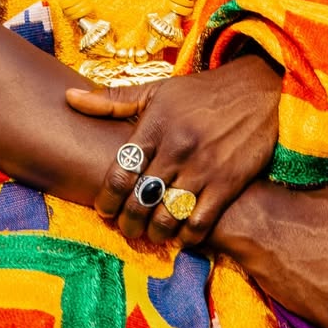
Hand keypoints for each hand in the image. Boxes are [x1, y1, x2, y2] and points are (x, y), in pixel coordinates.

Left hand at [66, 54, 281, 245]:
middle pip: (140, 199)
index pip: (120, 171)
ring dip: (154, 232)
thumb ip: (113, 100)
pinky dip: (186, 237)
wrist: (258, 90)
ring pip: (167, 216)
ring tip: (151, 233)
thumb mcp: (158, 90)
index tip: (104, 209)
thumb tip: (69, 99)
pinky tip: (181, 236)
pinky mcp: (229, 182)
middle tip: (125, 228)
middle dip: (127, 222)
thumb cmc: (201, 93)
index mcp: (156, 124)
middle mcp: (178, 146)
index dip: (107, 198)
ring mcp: (204, 166)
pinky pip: (199, 222)